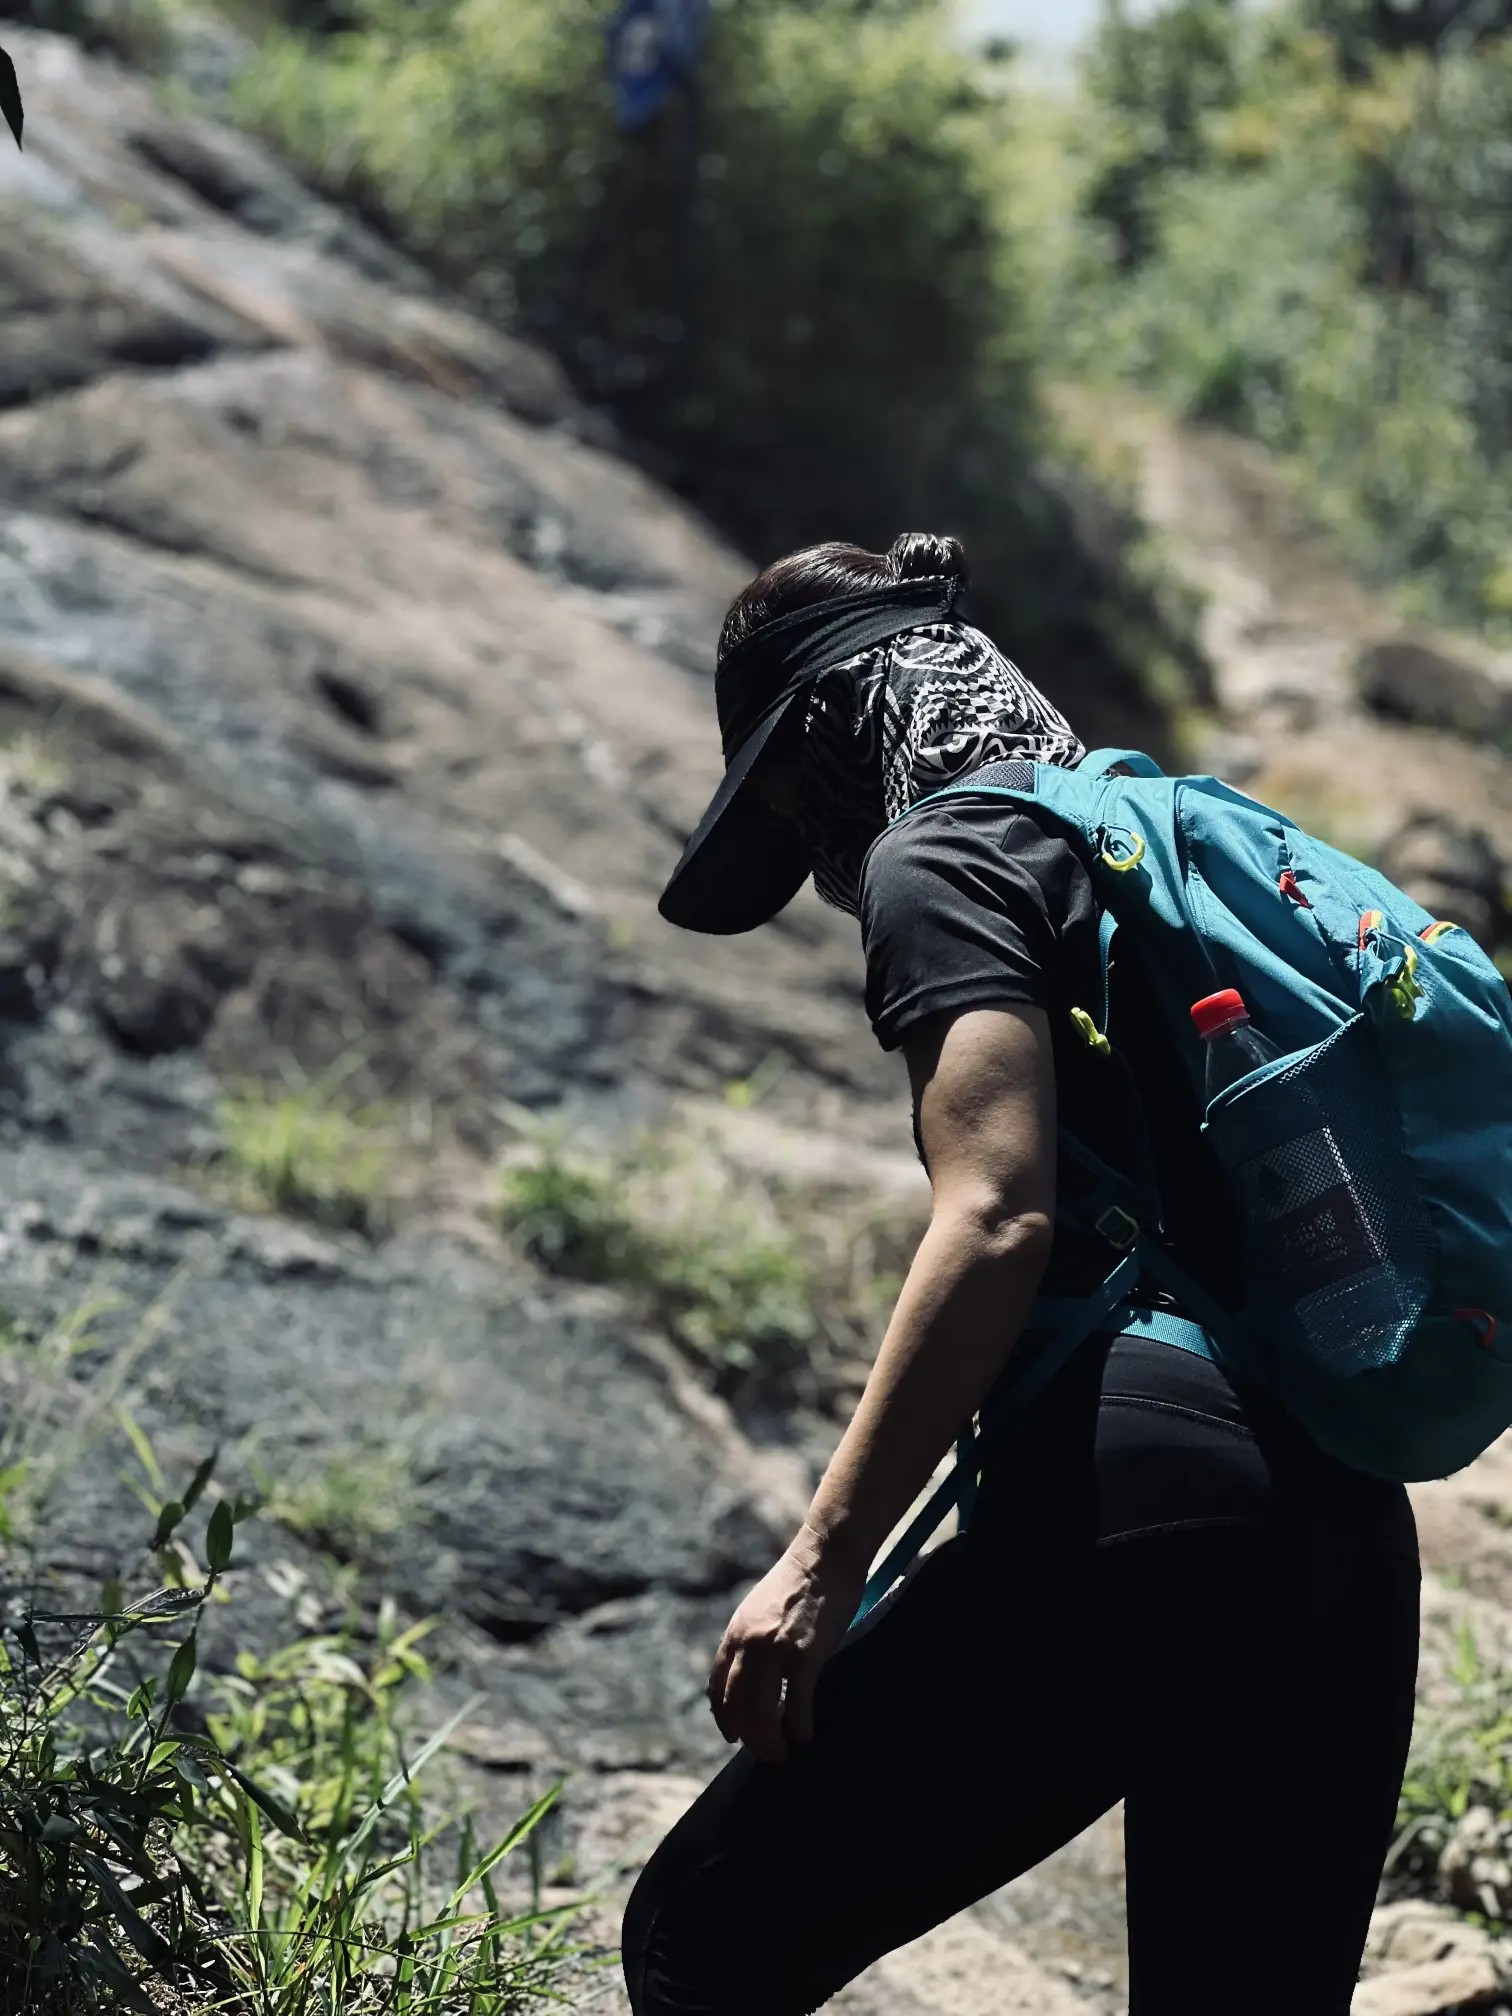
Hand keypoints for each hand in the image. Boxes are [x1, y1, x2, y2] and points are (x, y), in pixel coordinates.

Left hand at [707, 1525, 867, 1764]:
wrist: (826, 1554)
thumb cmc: (799, 1581)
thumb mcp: (759, 1609)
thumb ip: (750, 1639)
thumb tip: (752, 1674)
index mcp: (735, 1632)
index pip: (717, 1686)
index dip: (723, 1717)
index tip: (732, 1735)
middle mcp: (748, 1644)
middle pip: (736, 1706)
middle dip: (747, 1737)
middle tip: (763, 1754)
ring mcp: (775, 1650)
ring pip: (762, 1712)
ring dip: (769, 1741)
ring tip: (781, 1754)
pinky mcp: (805, 1655)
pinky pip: (797, 1704)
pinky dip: (798, 1727)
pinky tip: (804, 1736)